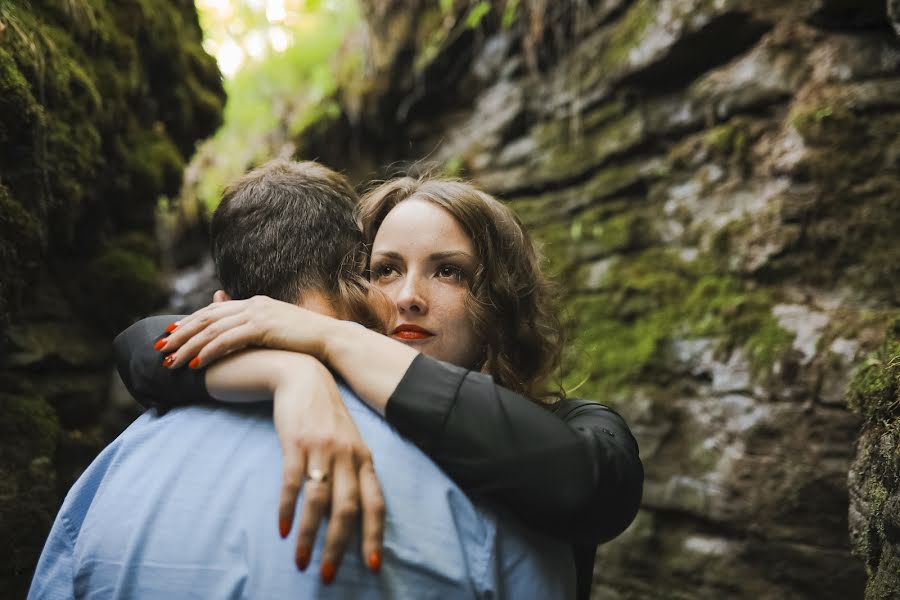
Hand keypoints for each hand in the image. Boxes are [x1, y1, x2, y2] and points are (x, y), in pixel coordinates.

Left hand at [156, 295, 333, 368]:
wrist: (332, 341)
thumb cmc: (309, 341)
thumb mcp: (279, 331)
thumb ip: (257, 327)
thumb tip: (243, 333)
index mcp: (256, 303)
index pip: (214, 310)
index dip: (190, 321)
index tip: (171, 333)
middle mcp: (253, 304)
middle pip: (207, 316)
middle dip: (180, 332)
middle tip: (159, 347)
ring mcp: (258, 314)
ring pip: (212, 328)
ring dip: (188, 345)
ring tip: (170, 360)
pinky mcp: (262, 327)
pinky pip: (226, 340)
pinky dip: (208, 351)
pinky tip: (194, 363)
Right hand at [273, 361, 384, 581]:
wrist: (303, 376)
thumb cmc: (326, 417)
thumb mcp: (348, 443)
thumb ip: (354, 474)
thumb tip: (354, 515)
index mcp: (364, 459)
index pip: (375, 503)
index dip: (375, 535)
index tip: (373, 566)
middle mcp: (347, 455)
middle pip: (348, 508)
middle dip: (340, 545)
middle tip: (329, 575)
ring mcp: (322, 448)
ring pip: (318, 501)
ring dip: (309, 536)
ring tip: (300, 562)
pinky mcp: (296, 442)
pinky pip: (292, 482)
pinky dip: (287, 509)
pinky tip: (282, 530)